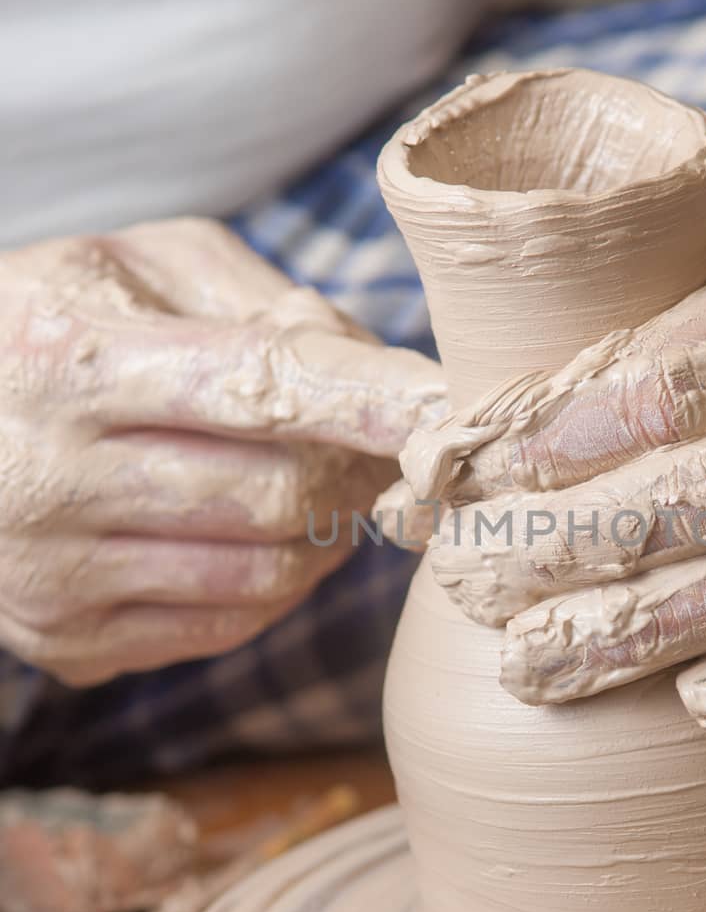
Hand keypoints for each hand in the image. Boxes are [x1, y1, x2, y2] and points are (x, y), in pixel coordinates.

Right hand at [0, 219, 444, 683]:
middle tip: (382, 443)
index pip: (257, 387)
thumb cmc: (53, 325)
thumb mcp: (133, 267)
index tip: (455, 409)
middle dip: (357, 469)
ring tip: (318, 479)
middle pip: (279, 493)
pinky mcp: (68, 644)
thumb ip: (258, 299)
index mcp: (64, 360)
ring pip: (267, 573)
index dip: (373, 402)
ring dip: (325, 529)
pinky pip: (231, 625)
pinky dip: (278, 581)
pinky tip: (260, 532)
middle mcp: (45, 478)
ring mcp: (52, 576)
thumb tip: (373, 373)